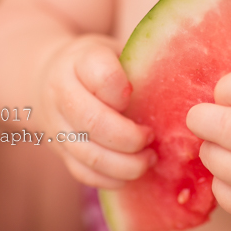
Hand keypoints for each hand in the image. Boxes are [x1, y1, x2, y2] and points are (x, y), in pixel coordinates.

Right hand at [34, 34, 154, 188]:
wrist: (51, 76)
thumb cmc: (98, 64)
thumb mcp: (114, 51)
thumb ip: (136, 66)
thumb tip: (180, 85)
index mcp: (79, 61)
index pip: (102, 77)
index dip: (123, 92)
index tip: (135, 96)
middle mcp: (61, 93)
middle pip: (93, 122)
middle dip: (130, 137)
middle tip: (150, 138)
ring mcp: (56, 125)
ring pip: (89, 154)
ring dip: (125, 164)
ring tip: (148, 159)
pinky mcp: (59, 151)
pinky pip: (83, 173)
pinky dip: (111, 179)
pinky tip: (130, 174)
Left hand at [186, 67, 230, 230]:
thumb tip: (212, 89)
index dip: (229, 85)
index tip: (226, 93)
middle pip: (222, 124)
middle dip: (201, 116)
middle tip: (202, 117)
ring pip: (213, 156)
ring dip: (212, 147)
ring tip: (227, 145)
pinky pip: (219, 189)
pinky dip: (222, 178)